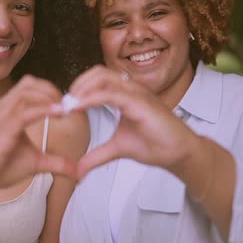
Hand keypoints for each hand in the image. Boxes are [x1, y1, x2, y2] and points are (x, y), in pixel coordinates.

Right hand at [0, 75, 77, 202]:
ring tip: (65, 109)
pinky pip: (23, 113)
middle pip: (28, 84)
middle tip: (69, 105)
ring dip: (49, 97)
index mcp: (7, 110)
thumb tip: (79, 172)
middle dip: (51, 90)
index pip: (29, 86)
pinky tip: (59, 114)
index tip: (68, 104)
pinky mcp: (0, 132)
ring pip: (25, 93)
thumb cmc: (0, 169)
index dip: (50, 90)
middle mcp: (1, 109)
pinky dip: (43, 110)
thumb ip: (57, 163)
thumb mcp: (36, 163)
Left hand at [68, 66, 196, 177]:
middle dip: (77, 84)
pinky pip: (111, 94)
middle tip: (64, 103)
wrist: (179, 154)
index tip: (64, 106)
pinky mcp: (141, 103)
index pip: (98, 79)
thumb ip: (97, 156)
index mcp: (126, 94)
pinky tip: (78, 107)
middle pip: (98, 72)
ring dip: (81, 89)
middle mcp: (131, 89)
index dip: (79, 88)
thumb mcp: (117, 149)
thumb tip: (78, 170)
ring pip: (103, 78)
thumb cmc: (155, 145)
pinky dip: (91, 98)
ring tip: (68, 105)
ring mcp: (137, 94)